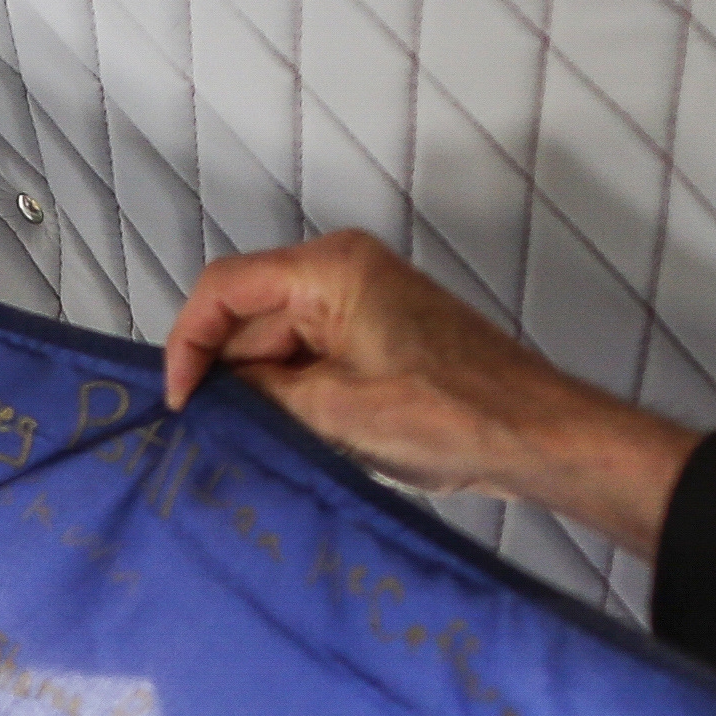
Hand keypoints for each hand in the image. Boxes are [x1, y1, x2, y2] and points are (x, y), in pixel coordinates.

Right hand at [159, 231, 701, 550]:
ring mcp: (363, 302)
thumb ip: (259, 393)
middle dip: (228, 375)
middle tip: (215, 438)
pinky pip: (312, 357)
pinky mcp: (378, 335)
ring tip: (262, 445)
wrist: (534, 435)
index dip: (188, 344)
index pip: (224, 289)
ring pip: (279, 343)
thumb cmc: (450, 416)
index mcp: (330, 269)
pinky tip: (299, 438)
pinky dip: (296, 395)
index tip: (180, 405)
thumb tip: (211, 395)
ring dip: (264, 392)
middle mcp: (343, 271)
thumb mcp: (332, 412)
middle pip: (250, 316)